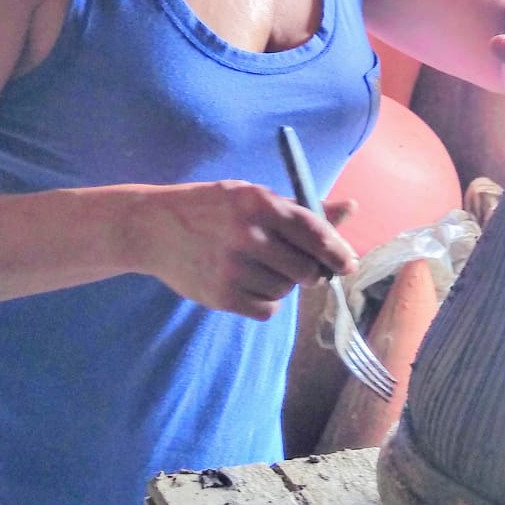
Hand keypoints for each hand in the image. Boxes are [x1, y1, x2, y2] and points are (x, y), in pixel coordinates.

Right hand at [136, 180, 357, 320]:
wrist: (153, 228)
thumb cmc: (213, 208)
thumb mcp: (253, 196)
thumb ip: (301, 208)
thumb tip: (350, 209)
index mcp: (258, 203)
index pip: (313, 232)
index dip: (337, 251)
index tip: (348, 263)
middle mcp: (246, 235)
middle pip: (305, 269)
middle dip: (309, 270)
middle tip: (296, 264)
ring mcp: (232, 268)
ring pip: (286, 290)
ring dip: (283, 283)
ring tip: (258, 266)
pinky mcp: (221, 296)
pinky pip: (266, 309)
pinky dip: (265, 300)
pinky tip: (248, 282)